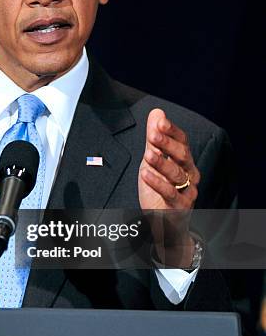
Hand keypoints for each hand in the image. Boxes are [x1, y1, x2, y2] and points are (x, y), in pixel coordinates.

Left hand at [138, 109, 200, 266]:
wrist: (166, 222)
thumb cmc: (160, 189)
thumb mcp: (153, 161)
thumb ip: (154, 140)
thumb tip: (156, 112)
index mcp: (185, 160)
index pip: (182, 141)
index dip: (171, 131)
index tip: (159, 121)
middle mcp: (190, 173)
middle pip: (183, 155)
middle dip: (168, 144)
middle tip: (153, 134)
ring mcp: (187, 190)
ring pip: (177, 174)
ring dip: (162, 162)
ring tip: (147, 154)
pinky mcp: (180, 206)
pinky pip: (170, 193)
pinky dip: (157, 182)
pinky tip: (145, 173)